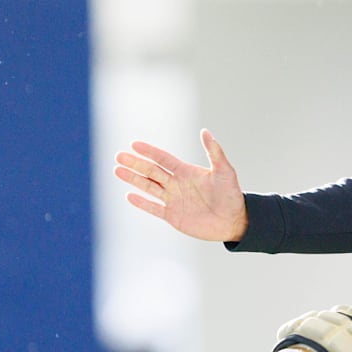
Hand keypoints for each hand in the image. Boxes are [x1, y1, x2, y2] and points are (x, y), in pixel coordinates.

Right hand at [113, 128, 247, 241]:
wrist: (234, 220)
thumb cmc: (231, 194)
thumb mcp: (225, 170)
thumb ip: (214, 151)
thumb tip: (205, 131)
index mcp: (187, 172)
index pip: (163, 159)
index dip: (149, 152)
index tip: (134, 144)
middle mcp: (177, 184)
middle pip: (151, 171)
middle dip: (135, 164)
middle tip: (118, 156)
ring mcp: (174, 200)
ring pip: (149, 187)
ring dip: (133, 179)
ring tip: (117, 170)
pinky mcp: (173, 216)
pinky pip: (154, 208)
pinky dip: (142, 202)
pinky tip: (129, 195)